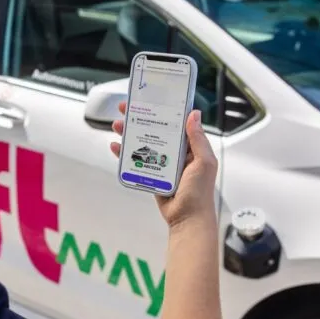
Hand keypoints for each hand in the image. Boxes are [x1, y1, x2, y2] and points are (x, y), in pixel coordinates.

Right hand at [110, 102, 217, 228]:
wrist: (187, 219)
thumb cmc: (200, 192)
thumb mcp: (204, 162)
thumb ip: (198, 139)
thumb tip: (194, 114)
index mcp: (190, 147)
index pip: (175, 123)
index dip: (162, 110)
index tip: (150, 99)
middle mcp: (175, 153)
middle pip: (155, 130)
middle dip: (140, 118)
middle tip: (126, 108)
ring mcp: (162, 164)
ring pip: (143, 143)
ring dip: (129, 133)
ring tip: (117, 125)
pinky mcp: (151, 175)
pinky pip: (136, 160)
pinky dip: (125, 154)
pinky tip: (115, 146)